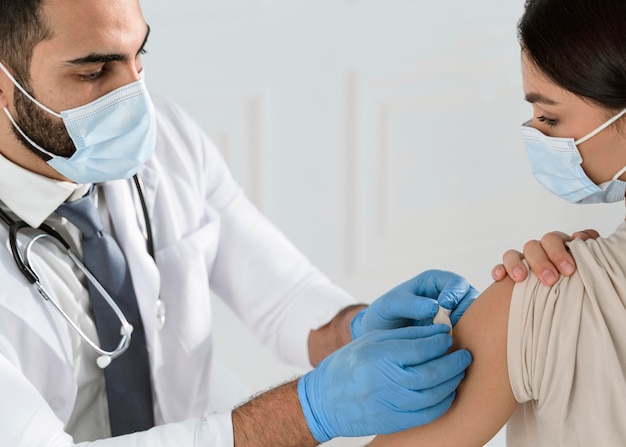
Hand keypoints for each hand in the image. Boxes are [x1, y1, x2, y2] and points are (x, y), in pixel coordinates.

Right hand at [298, 325, 470, 441]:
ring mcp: (388, 404)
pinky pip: (427, 414)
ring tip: (459, 371)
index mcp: (377, 355)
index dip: (440, 341)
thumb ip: (404, 336)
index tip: (449, 335)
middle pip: (431, 372)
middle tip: (465, 354)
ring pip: (432, 394)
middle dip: (453, 362)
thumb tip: (437, 331)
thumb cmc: (348, 365)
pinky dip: (443, 403)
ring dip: (452, 382)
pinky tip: (448, 392)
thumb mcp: (370, 341)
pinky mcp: (393, 422)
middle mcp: (383, 380)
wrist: (323, 400)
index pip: (420, 347)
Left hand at [351, 270, 479, 337]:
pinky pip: (467, 336)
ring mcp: (454, 316)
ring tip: (451, 340)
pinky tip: (450, 350)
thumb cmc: (383, 315)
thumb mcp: (390, 305)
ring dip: (467, 329)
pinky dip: (463, 342)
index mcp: (435, 282)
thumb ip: (409, 304)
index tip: (445, 306)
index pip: (456, 283)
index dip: (455, 293)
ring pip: (474, 319)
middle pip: (472, 300)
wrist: (379, 337)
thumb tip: (435, 307)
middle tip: (453, 327)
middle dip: (466, 313)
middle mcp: (449, 296)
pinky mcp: (455, 334)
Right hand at [491, 229, 599, 285]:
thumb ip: (587, 249)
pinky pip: (500, 265)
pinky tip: (499, 277)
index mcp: (558, 245)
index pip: (555, 239)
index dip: (560, 253)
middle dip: (541, 262)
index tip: (568, 270)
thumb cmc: (576, 277)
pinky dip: (499, 269)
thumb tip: (580, 237)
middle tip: (550, 279)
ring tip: (521, 278)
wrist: (562, 292)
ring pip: (513, 253)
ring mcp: (522, 259)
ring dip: (516, 264)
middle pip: (534, 246)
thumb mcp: (586, 262)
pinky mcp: (508, 270)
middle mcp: (539, 250)